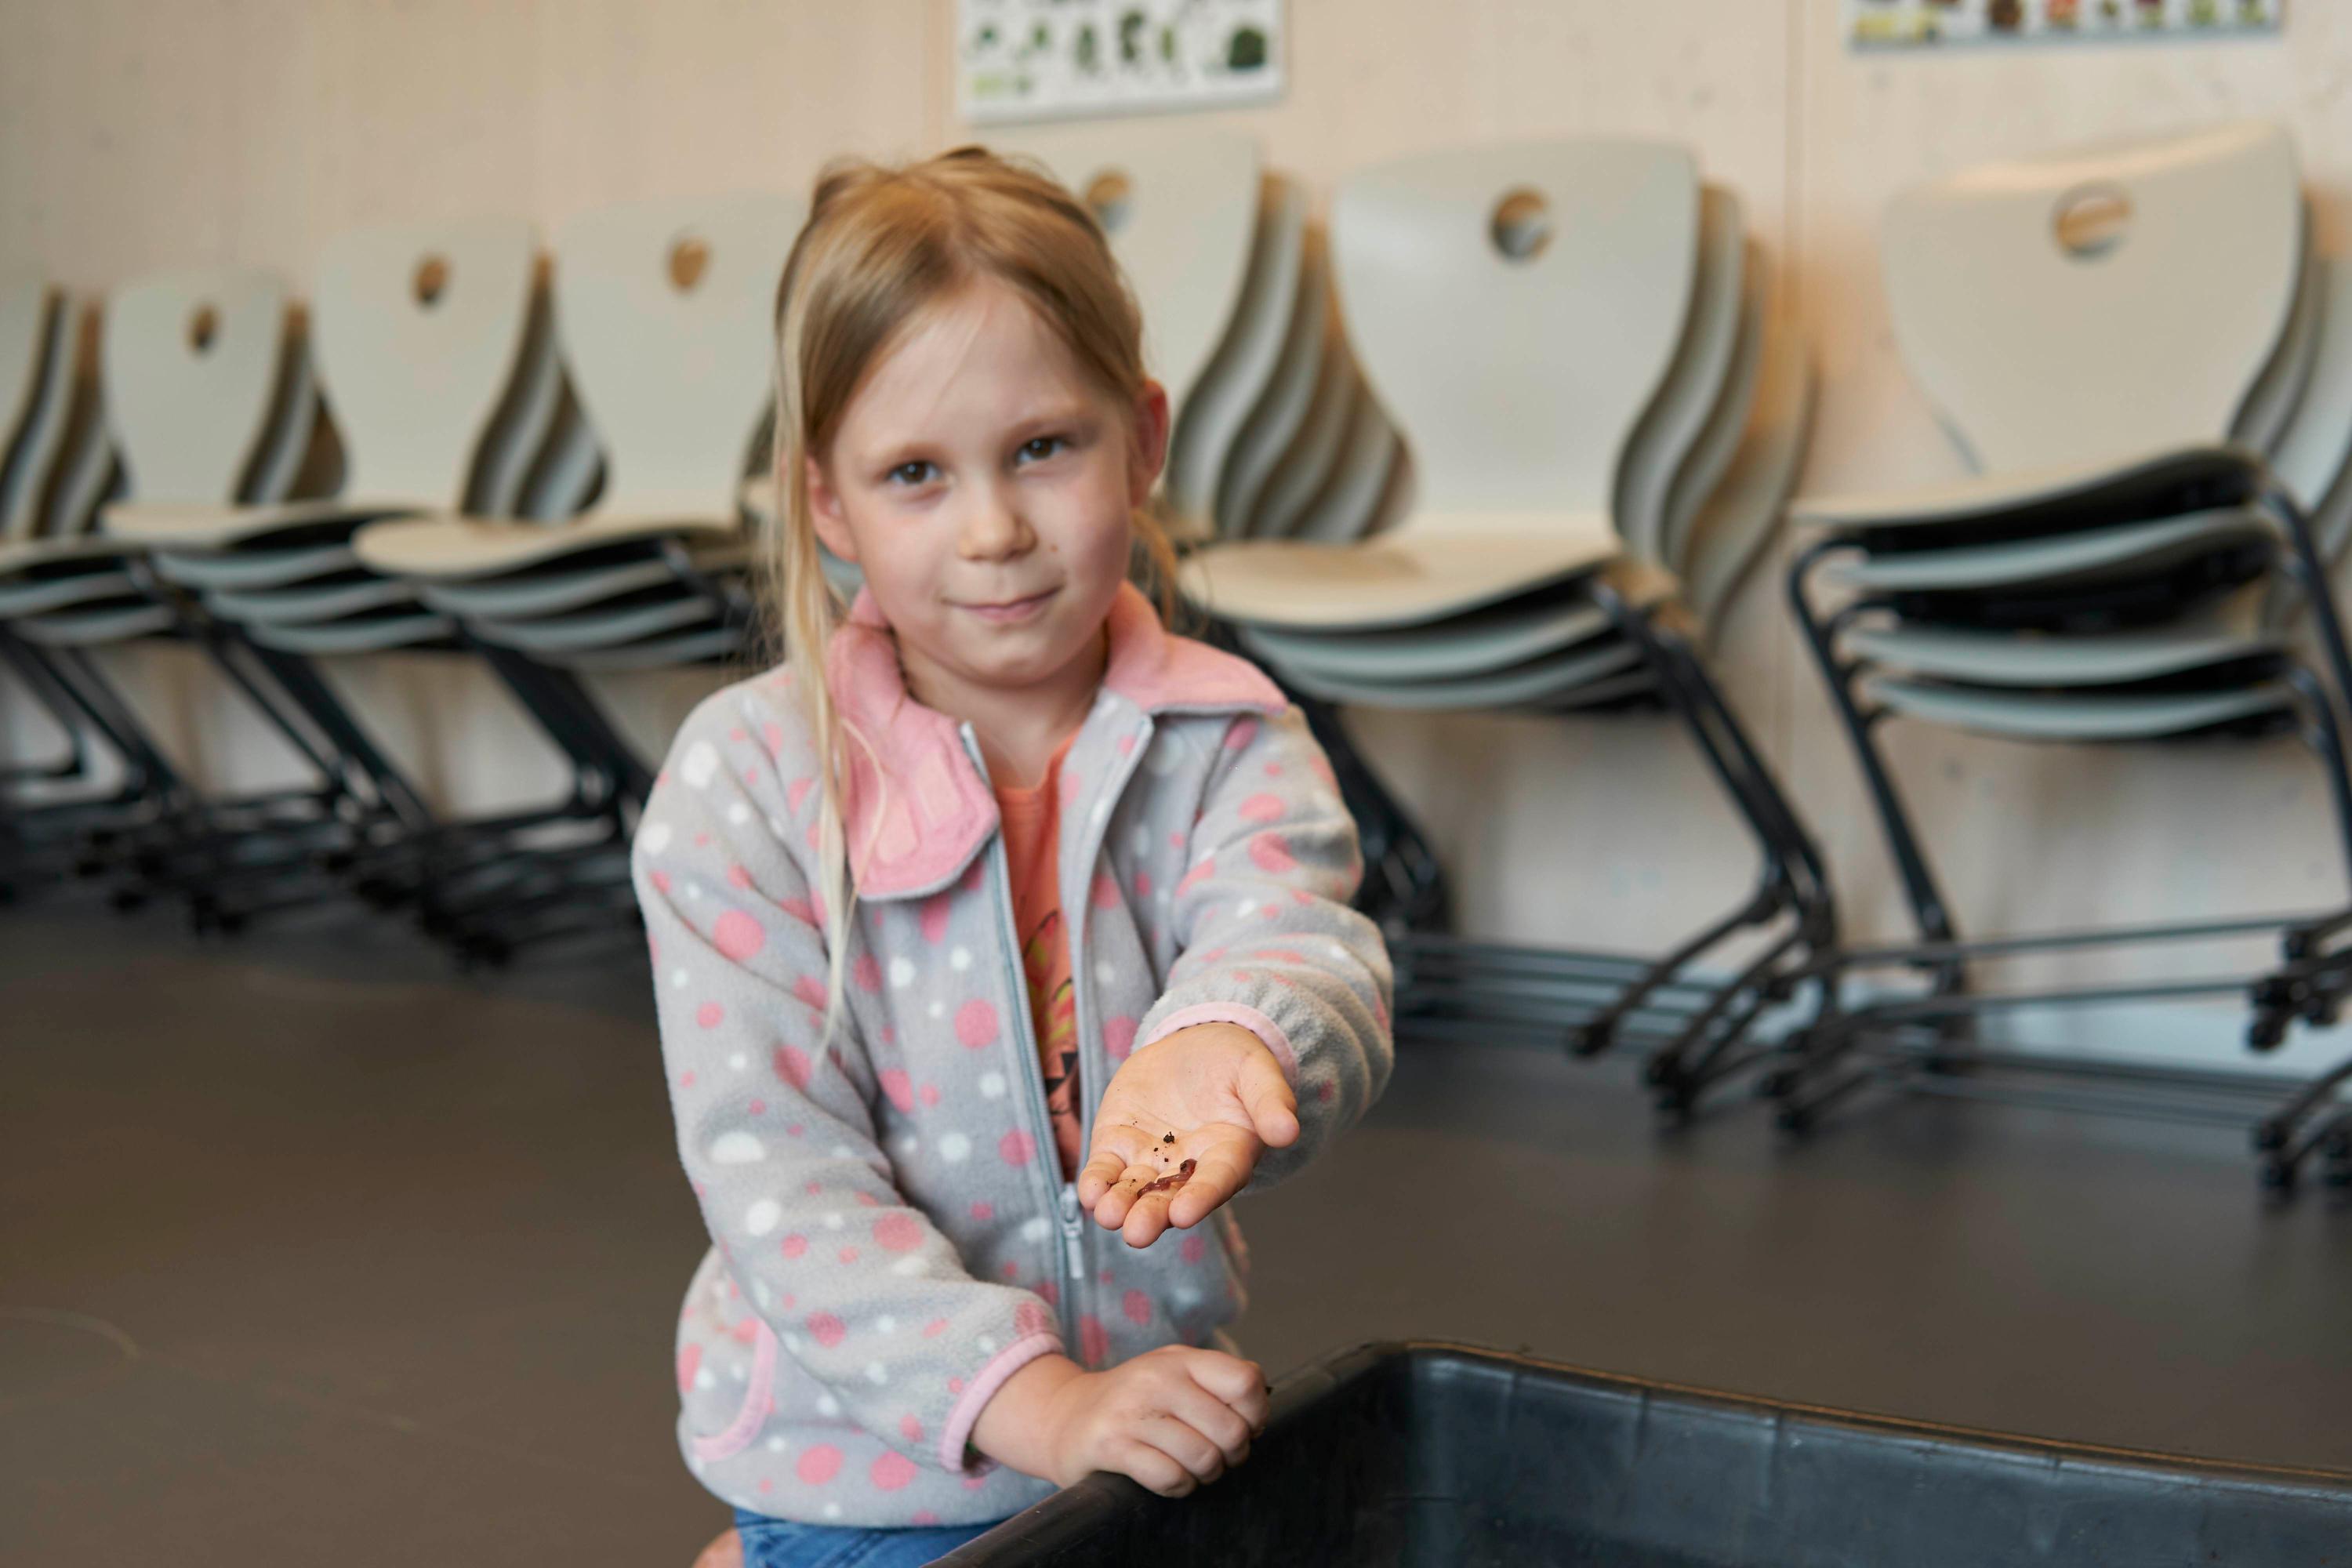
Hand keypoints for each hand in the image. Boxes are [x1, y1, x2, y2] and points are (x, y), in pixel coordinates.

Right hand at [972, 1346, 1268, 1494]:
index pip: (1246, 1382)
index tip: (1243, 1426)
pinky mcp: (1111, 1446)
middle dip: (1231, 1454)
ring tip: (1192, 1467)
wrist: (1062, 1415)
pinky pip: (1170, 1478)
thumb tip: (1259, 1410)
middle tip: (1215, 1455)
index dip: (1256, 1414)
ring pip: (1203, 1458)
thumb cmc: (1134, 1401)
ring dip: (1205, 1474)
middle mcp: (1157, 1379)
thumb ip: (1215, 1383)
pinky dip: (1179, 1487)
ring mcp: (1132, 1412)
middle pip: (1231, 1430)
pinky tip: (1167, 1476)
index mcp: (1180, 1360)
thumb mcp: (1173, 1374)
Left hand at [1077, 1023, 1298, 1246]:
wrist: (1192, 1045)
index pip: (1216, 1181)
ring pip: (1134, 1191)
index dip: (1201, 1197)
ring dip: (1119, 1206)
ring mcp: (1151, 1160)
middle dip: (1152, 1216)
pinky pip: (1106, 1170)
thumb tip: (1287, 1132)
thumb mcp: (1257, 1070)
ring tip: (1108, 1215)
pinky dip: (1096, 1182)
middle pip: (1171, 1199)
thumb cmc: (1233, 1062)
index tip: (1184, 1214)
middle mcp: (1189, 1168)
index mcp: (1229, 1154)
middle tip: (1136, 1233)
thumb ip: (1270, 1100)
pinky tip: (1090, 1191)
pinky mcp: (1119, 1144)